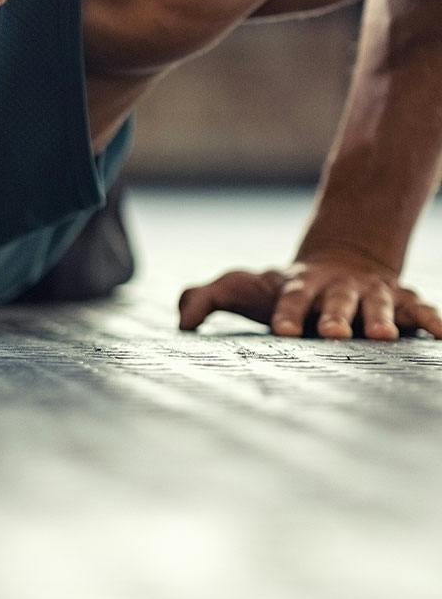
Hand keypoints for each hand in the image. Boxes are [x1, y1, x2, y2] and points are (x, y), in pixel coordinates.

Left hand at [177, 253, 441, 339]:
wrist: (340, 262)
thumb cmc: (279, 288)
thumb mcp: (240, 288)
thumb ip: (204, 298)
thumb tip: (182, 322)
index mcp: (297, 287)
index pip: (289, 300)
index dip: (286, 314)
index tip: (283, 331)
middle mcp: (336, 290)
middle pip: (336, 303)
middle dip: (337, 317)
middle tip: (336, 334)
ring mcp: (370, 294)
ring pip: (379, 306)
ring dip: (383, 320)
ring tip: (387, 337)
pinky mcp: (400, 301)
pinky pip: (420, 309)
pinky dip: (431, 320)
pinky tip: (441, 335)